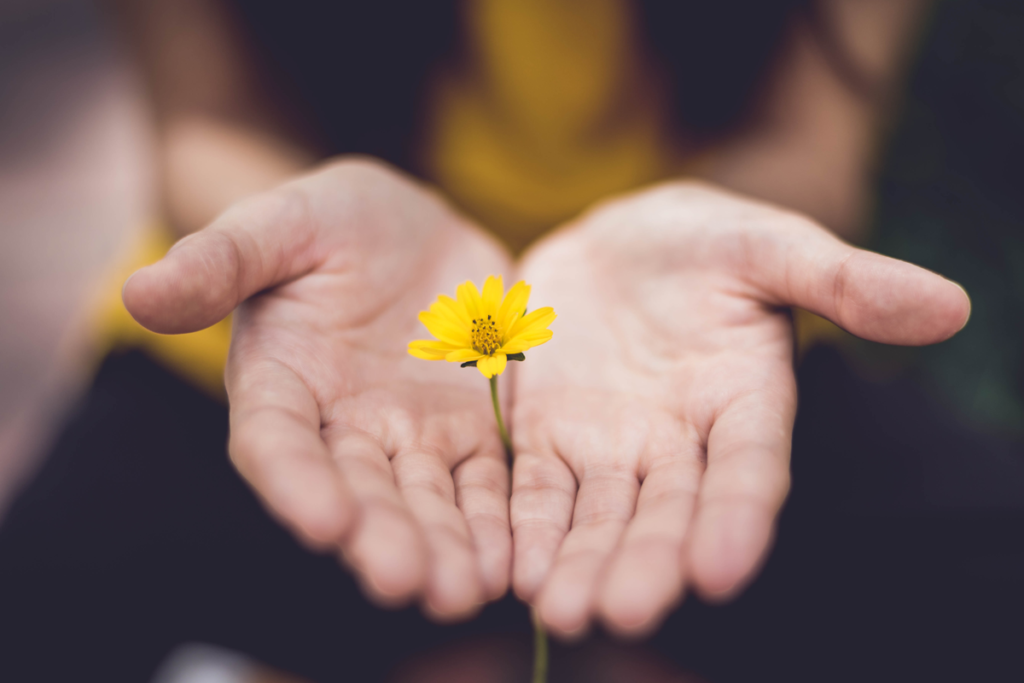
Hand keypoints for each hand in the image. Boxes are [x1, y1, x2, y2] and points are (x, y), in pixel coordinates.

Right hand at [124, 158, 513, 619]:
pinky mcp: (471, 431)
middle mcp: (342, 427)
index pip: (278, 443)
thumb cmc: (330, 221)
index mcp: (282, 383)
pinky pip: (486, 483)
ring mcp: (410, 435)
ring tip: (464, 590)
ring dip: (444, 548)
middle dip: (381, 537)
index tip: (324, 522)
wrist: (410, 228)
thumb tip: (139, 291)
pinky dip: (497, 521)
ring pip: (426, 501)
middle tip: (407, 582)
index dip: (296, 483)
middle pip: (358, 491)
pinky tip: (513, 560)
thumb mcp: (280, 223)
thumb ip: (221, 259)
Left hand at [509, 181, 969, 636]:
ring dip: (581, 564)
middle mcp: (680, 442)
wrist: (616, 243)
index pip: (749, 469)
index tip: (721, 570)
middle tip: (622, 612)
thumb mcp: (768, 245)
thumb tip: (950, 305)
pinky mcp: (548, 437)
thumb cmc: (703, 242)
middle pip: (667, 512)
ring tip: (563, 610)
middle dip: (647, 562)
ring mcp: (610, 446)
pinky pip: (536, 490)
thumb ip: (843, 279)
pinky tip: (514, 570)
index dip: (738, 517)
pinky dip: (526, 527)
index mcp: (744, 401)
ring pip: (599, 516)